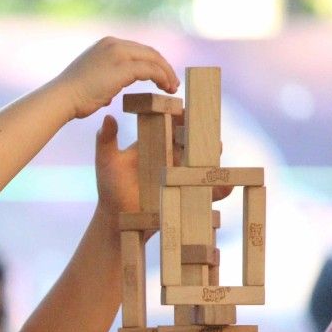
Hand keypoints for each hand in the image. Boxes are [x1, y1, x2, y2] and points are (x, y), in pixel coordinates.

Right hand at [55, 37, 177, 119]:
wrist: (62, 98)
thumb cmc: (73, 96)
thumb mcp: (90, 81)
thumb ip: (105, 81)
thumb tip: (112, 91)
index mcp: (107, 44)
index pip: (137, 50)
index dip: (152, 63)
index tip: (159, 77)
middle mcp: (114, 44)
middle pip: (149, 51)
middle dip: (163, 67)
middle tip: (172, 83)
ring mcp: (119, 53)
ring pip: (153, 58)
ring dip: (166, 73)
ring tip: (172, 88)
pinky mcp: (124, 67)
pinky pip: (151, 70)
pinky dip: (162, 78)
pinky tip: (166, 88)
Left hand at [94, 116, 232, 217]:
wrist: (117, 219)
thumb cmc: (110, 188)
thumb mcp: (106, 162)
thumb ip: (105, 140)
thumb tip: (108, 117)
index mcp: (155, 143)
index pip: (172, 123)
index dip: (182, 115)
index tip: (186, 112)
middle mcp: (171, 156)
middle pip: (192, 140)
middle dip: (202, 135)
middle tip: (206, 133)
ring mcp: (179, 175)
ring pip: (202, 162)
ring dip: (212, 158)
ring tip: (216, 155)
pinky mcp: (185, 194)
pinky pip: (205, 191)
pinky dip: (217, 189)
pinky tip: (226, 188)